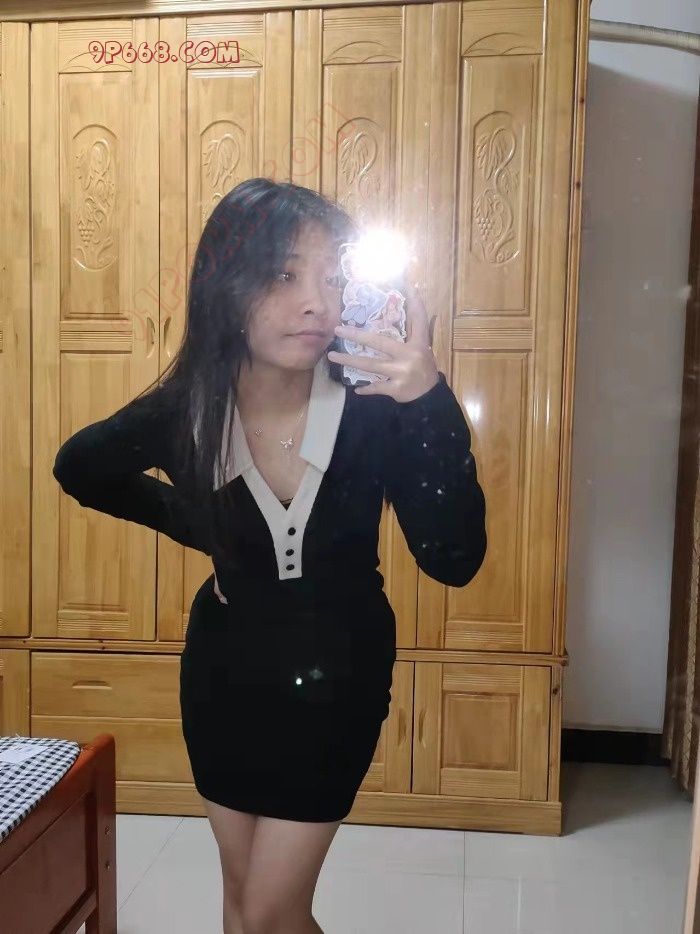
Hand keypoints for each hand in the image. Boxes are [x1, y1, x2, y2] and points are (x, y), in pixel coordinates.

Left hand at [327, 280, 439, 402]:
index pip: (418, 320)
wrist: (429, 396)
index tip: (410, 285)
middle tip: (338, 330)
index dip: (416, 303)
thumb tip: (408, 305)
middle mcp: (409, 356)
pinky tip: (356, 388)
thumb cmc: (423, 369)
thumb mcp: (422, 349)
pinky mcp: (396, 388)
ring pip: (370, 365)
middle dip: (357, 336)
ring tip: (332, 355)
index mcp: (418, 344)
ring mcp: (401, 373)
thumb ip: (414, 331)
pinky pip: (376, 387)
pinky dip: (366, 388)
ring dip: (349, 360)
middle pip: (379, 342)